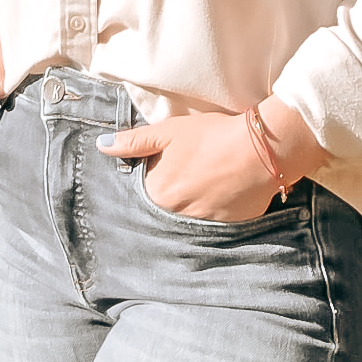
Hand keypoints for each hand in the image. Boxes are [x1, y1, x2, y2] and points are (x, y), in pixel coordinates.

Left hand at [96, 100, 327, 222]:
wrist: (258, 150)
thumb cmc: (210, 136)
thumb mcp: (168, 131)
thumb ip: (133, 141)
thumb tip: (102, 146)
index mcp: (157, 192)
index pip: (142, 193)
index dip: (151, 179)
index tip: (163, 169)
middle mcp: (174, 215)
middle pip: (163, 208)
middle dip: (170, 194)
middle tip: (186, 176)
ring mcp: (200, 225)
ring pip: (185, 217)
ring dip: (189, 204)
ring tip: (203, 184)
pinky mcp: (224, 229)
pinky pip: (209, 224)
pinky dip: (210, 211)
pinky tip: (219, 194)